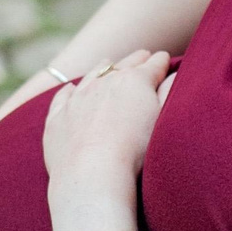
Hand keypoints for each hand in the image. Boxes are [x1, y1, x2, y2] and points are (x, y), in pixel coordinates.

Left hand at [41, 50, 170, 187]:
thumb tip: (174, 75)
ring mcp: (77, 98)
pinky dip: (69, 91)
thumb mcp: (162, 119)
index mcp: (134, 81)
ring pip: (92, 75)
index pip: (153, 65)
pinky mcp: (58, 118)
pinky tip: (71, 89)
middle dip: (136, 59)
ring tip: (109, 62)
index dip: (161, 62)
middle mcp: (104, 82)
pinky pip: (63, 97)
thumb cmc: (136, 151)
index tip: (164, 58)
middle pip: (124, 65)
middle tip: (144, 55)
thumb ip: (169, 93)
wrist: (92, 175)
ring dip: (103, 68)